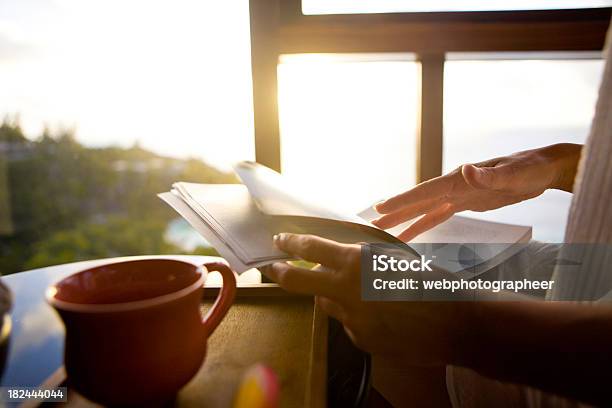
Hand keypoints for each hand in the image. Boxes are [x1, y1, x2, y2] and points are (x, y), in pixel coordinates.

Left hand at [262, 233, 470, 365]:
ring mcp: (352, 318)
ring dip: (334, 296)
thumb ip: (364, 258)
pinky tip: (383, 316)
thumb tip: (341, 258)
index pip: (312, 248)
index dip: (292, 243)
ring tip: (363, 294)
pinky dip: (359, 318)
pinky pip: (351, 324)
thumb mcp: (395, 257)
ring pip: (328, 304)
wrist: (456, 323)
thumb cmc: (432, 282)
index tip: (280, 241)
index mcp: (357, 261)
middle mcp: (347, 290)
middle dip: (282, 272)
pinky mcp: (362, 340)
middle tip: (273, 268)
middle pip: (299, 281)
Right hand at [373, 143, 581, 240]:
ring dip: (403, 221)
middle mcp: (454, 186)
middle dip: (394, 213)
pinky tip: (410, 234)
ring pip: (424, 210)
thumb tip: (465, 170)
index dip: (402, 201)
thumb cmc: (531, 168)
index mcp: (459, 179)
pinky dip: (422, 224)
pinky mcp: (466, 203)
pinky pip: (438, 216)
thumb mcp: (514, 172)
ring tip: (382, 232)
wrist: (545, 168)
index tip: (380, 208)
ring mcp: (458, 195)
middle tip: (369, 224)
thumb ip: (490, 173)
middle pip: (417, 202)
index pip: (425, 192)